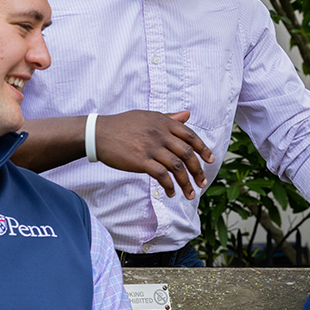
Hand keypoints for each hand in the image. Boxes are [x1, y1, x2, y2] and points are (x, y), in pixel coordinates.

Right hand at [96, 111, 213, 199]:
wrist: (98, 133)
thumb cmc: (123, 125)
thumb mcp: (147, 116)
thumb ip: (169, 117)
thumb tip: (187, 115)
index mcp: (163, 122)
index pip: (190, 136)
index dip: (203, 149)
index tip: (211, 160)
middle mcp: (159, 133)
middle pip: (187, 153)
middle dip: (198, 170)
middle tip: (202, 183)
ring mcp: (150, 147)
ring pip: (177, 167)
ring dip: (186, 183)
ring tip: (190, 194)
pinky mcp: (140, 160)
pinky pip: (161, 175)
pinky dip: (169, 186)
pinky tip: (171, 193)